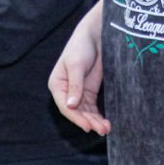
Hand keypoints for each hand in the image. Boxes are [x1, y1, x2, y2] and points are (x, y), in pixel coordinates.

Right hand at [49, 18, 109, 134]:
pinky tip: (106, 122)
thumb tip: (71, 105)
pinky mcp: (90, 91)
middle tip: (102, 130)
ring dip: (95, 121)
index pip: (65, 106)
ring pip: (85, 112)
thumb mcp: (76, 64)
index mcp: (57, 84)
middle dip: (89, 121)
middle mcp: (66, 91)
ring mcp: (78, 92)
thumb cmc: (81, 45)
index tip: (88, 126)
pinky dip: (98, 115)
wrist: (96, 34)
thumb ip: (75, 85)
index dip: (76, 118)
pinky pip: (93, 107)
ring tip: (106, 129)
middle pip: (76, 112)